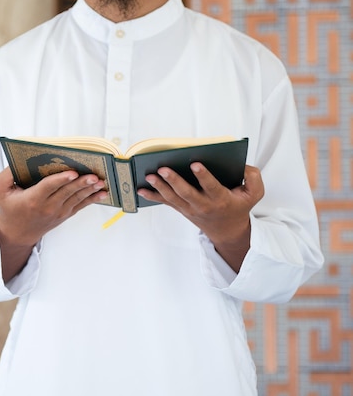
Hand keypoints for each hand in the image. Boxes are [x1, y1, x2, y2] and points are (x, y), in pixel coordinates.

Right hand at [0, 167, 107, 280]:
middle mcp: (47, 207)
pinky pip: (80, 206)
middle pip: (66, 192)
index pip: (48, 187)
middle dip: (81, 183)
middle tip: (93, 175)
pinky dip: (92, 199)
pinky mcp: (64, 214)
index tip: (72, 173)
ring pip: (76, 198)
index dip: (61, 180)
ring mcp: (58, 212)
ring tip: (100, 182)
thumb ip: (6, 174)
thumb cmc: (9, 207)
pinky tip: (103, 193)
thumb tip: (16, 161)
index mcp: (32, 199)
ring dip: (89, 190)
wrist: (17, 233)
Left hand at [137, 163, 263, 271]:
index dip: (203, 176)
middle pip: (186, 192)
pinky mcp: (181, 208)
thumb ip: (253, 177)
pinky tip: (140, 189)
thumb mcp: (254, 194)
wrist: (227, 230)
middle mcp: (203, 205)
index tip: (195, 164)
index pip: (211, 186)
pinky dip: (152, 196)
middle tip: (163, 168)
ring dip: (159, 187)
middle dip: (174, 180)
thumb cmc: (238, 207)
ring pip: (173, 197)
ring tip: (149, 175)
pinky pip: (165, 202)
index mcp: (220, 199)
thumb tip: (242, 166)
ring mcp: (189, 208)